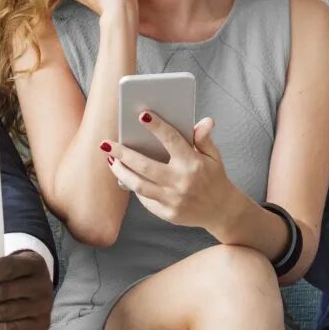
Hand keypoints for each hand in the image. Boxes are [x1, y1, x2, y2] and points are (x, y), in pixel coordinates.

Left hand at [0, 251, 52, 329]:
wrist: (38, 288)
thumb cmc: (16, 275)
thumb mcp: (8, 265)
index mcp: (34, 263)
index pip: (6, 268)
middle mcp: (42, 285)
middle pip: (4, 292)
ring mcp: (43, 307)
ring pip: (6, 312)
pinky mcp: (41, 325)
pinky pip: (11, 329)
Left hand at [103, 112, 243, 233]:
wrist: (222, 211)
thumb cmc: (215, 177)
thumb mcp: (214, 156)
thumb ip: (204, 138)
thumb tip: (205, 121)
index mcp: (193, 163)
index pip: (172, 140)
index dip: (157, 127)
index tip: (142, 115)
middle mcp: (181, 181)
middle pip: (145, 165)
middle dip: (123, 153)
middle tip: (106, 144)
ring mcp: (174, 200)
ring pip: (139, 185)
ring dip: (121, 172)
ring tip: (110, 161)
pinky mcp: (168, 214)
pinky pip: (146, 200)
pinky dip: (134, 187)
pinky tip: (126, 176)